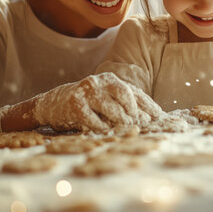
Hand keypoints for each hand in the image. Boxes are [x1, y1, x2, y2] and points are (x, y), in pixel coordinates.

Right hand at [32, 72, 164, 131]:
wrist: (54, 104)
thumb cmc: (87, 104)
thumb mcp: (106, 99)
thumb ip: (124, 104)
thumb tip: (149, 118)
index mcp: (110, 79)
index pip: (134, 92)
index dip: (148, 105)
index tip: (158, 117)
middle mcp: (99, 82)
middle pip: (125, 94)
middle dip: (135, 111)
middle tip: (140, 124)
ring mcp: (87, 92)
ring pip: (111, 108)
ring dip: (122, 121)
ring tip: (127, 129)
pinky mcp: (76, 104)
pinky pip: (94, 120)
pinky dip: (102, 128)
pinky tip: (106, 132)